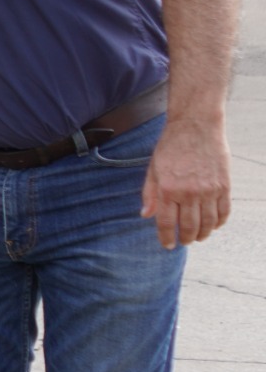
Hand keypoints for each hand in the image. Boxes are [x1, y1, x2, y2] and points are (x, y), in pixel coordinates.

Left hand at [144, 117, 231, 247]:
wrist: (196, 126)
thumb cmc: (171, 147)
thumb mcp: (153, 169)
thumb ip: (150, 194)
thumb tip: (146, 215)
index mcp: (168, 189)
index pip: (167, 223)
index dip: (166, 237)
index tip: (167, 245)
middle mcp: (189, 193)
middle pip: (189, 226)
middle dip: (186, 239)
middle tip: (184, 242)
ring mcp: (209, 190)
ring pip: (208, 223)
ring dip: (203, 234)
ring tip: (198, 237)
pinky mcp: (224, 186)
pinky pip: (224, 211)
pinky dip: (219, 222)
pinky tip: (213, 225)